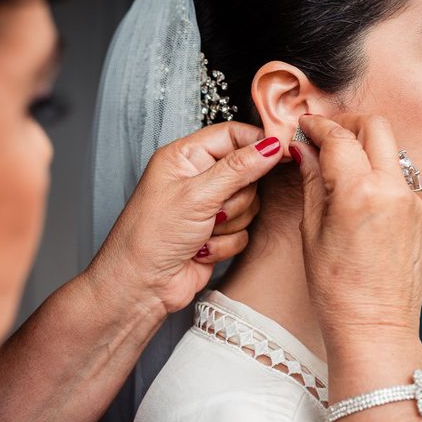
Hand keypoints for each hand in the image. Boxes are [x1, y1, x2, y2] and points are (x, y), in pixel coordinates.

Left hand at [87, 122, 281, 312]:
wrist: (141, 286)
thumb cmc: (150, 236)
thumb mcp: (197, 195)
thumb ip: (238, 168)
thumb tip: (270, 146)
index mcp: (185, 157)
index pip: (232, 134)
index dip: (257, 142)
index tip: (280, 152)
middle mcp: (198, 178)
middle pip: (247, 172)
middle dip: (236, 197)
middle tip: (215, 209)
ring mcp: (208, 206)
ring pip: (249, 204)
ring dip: (230, 223)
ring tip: (203, 231)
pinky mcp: (217, 232)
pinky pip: (244, 230)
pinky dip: (226, 243)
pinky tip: (200, 249)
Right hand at [290, 113, 421, 352]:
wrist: (376, 326)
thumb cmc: (337, 290)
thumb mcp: (311, 231)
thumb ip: (311, 180)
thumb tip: (303, 150)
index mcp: (360, 192)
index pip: (338, 137)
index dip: (317, 125)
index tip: (305, 126)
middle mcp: (393, 189)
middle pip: (375, 127)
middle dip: (348, 122)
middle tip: (325, 134)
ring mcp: (412, 201)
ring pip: (391, 149)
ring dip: (365, 145)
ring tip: (340, 163)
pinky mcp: (421, 214)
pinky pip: (400, 176)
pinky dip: (379, 170)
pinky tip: (359, 190)